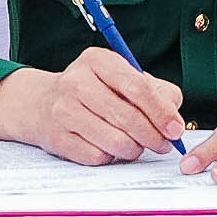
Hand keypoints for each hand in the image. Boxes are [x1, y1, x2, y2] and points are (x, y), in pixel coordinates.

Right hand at [0, 51, 188, 163]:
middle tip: (163, 144)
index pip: (137, 87)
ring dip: (134, 149)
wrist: (41, 103)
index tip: (176, 129)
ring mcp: (63, 110)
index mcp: (97, 60)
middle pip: (128, 117)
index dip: (161, 111)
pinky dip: (111, 156)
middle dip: (153, 136)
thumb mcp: (122, 78)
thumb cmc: (93, 91)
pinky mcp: (57, 138)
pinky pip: (98, 156)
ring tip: (137, 146)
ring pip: (116, 141)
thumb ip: (156, 91)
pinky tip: (110, 147)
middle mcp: (76, 82)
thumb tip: (173, 119)